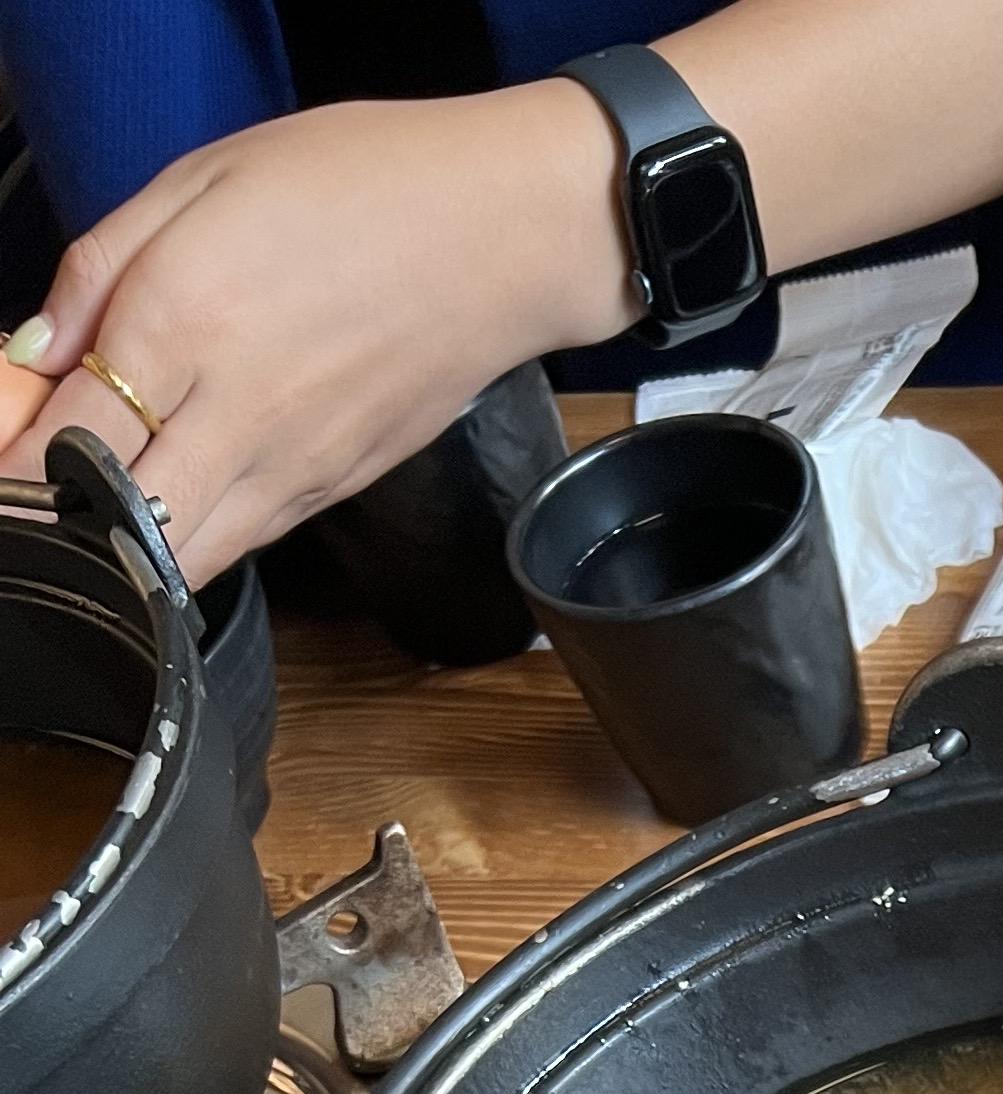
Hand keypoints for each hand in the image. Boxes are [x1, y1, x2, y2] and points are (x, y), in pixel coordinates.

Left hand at [3, 88, 635, 587]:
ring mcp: (290, 467)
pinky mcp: (330, 492)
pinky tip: (162, 504)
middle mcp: (234, 413)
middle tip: (27, 499)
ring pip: (173, 558)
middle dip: (51, 524)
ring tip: (85, 510)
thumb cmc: (363, 185)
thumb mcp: (202, 178)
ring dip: (114, 550)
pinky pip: (236, 542)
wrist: (507, 238)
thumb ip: (102, 266)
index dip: (9, 468)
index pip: (58, 437)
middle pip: (107, 522)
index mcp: (182, 320)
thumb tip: (30, 351)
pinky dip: (183, 542)